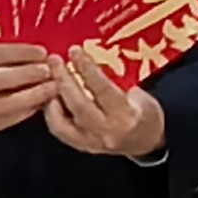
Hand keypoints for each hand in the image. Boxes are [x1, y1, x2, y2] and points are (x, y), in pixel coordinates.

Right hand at [0, 42, 62, 135]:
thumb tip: (31, 54)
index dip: (22, 52)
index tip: (41, 52)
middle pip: (4, 79)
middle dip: (31, 74)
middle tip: (50, 70)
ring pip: (11, 103)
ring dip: (36, 95)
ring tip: (52, 87)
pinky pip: (10, 118)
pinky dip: (28, 110)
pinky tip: (40, 102)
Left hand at [42, 48, 167, 160]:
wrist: (148, 143)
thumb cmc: (146, 114)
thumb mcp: (140, 95)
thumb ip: (115, 83)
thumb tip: (89, 65)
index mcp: (126, 115)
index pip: (101, 89)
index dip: (86, 68)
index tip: (75, 51)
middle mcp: (107, 131)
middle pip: (78, 104)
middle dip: (63, 79)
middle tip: (54, 60)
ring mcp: (93, 142)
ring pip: (63, 121)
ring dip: (53, 96)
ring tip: (49, 77)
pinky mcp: (83, 146)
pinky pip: (60, 131)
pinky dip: (52, 114)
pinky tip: (51, 98)